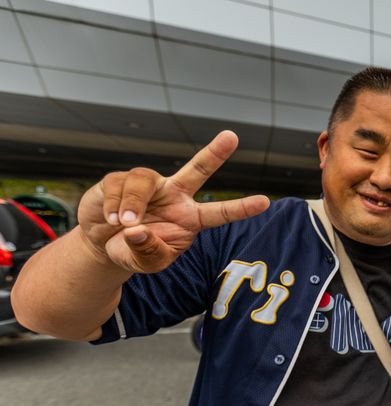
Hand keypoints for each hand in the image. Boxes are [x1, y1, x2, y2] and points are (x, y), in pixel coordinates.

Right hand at [77, 131, 269, 273]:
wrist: (104, 242)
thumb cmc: (135, 251)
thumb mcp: (146, 263)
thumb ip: (149, 252)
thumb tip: (137, 230)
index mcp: (190, 219)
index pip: (219, 213)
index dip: (241, 208)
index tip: (265, 202)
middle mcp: (175, 196)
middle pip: (197, 169)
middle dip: (215, 153)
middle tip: (232, 136)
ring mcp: (150, 185)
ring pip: (144, 182)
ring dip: (133, 204)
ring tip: (124, 224)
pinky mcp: (121, 179)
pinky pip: (118, 186)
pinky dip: (113, 205)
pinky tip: (111, 219)